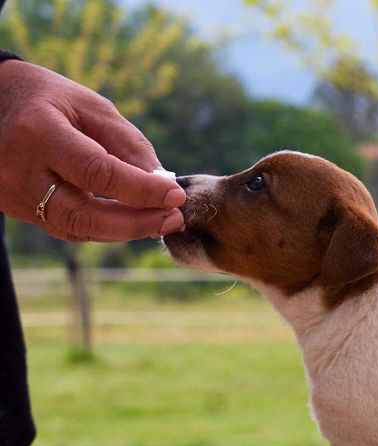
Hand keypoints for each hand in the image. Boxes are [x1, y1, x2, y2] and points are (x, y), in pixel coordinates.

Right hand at [0, 61, 185, 242]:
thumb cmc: (49, 99)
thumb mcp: (91, 107)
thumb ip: (127, 144)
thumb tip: (162, 184)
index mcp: (38, 132)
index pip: (97, 172)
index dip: (142, 189)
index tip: (177, 195)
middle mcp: (20, 169)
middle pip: (83, 214)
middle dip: (136, 222)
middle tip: (174, 219)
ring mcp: (14, 194)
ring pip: (76, 228)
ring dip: (124, 231)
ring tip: (161, 222)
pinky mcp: (16, 208)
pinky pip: (67, 228)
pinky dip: (103, 228)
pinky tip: (131, 220)